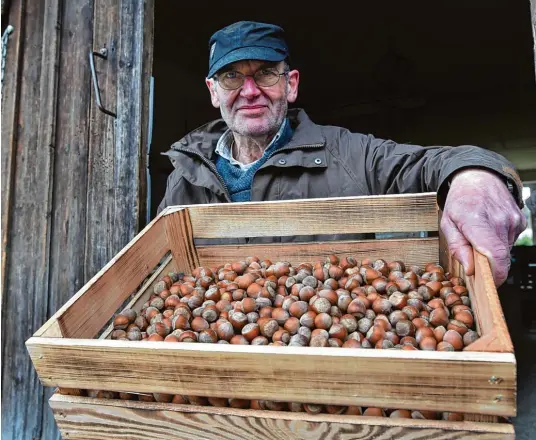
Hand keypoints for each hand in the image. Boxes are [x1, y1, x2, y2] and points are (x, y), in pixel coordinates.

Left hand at [440, 169, 526, 284]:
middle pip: (500, 256)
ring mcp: (513, 219)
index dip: (495, 274)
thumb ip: (457, 246)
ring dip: (492, 250)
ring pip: (505, 249)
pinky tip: (490, 229)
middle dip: (488, 264)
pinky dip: (499, 241)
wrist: (478, 177)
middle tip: (474, 258)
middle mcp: (499, 220)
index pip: (494, 254)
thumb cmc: (460, 201)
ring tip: (479, 235)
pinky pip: (510, 240)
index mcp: (477, 220)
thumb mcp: (447, 223)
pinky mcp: (520, 220)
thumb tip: (469, 268)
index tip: (489, 283)